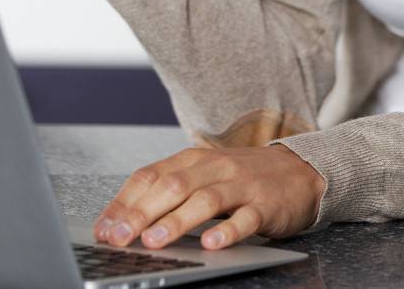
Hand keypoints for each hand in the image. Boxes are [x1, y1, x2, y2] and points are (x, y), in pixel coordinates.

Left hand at [93, 144, 326, 251]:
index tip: (104, 228)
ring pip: (204, 200)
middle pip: (171, 186)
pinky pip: (245, 218)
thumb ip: (168, 193)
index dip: (123, 202)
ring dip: (176, 221)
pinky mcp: (265, 205)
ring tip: (154, 241)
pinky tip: (211, 243)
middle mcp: (213, 168)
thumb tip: (123, 220)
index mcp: (191, 159)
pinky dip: (227, 230)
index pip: (149, 176)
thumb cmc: (242, 178)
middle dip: (140, 213)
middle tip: (119, 237)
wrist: (299, 170)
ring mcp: (240, 185)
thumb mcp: (203, 176)